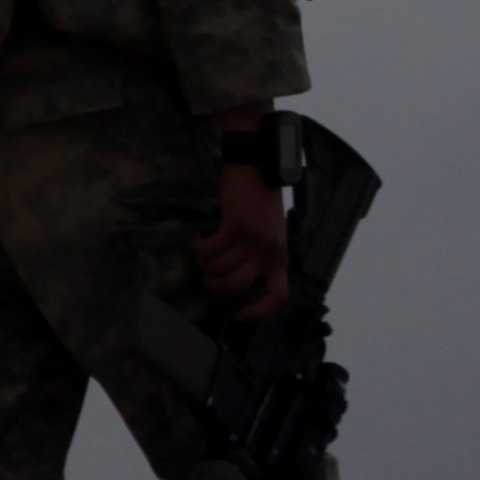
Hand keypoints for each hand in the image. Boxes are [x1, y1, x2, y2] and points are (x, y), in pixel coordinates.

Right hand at [200, 157, 289, 313]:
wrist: (258, 165)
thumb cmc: (261, 199)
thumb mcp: (270, 232)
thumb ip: (260, 255)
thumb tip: (237, 279)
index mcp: (280, 256)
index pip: (278, 296)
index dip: (258, 312)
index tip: (238, 314)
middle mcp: (270, 251)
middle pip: (236, 286)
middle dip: (215, 284)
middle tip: (207, 273)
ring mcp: (254, 239)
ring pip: (219, 268)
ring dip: (204, 262)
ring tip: (203, 250)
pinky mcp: (237, 226)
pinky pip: (210, 250)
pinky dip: (200, 248)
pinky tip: (200, 240)